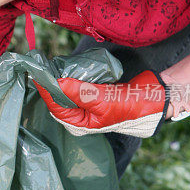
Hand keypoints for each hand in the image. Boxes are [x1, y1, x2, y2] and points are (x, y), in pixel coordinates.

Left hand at [33, 70, 168, 137]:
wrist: (153, 98)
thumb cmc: (128, 105)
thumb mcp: (101, 100)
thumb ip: (78, 92)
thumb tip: (56, 83)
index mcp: (80, 124)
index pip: (55, 107)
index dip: (46, 90)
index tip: (36, 73)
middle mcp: (81, 116)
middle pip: (59, 99)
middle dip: (51, 84)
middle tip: (42, 66)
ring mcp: (87, 104)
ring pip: (67, 91)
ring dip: (60, 79)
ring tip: (51, 65)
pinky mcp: (94, 92)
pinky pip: (77, 85)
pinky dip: (72, 77)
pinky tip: (67, 67)